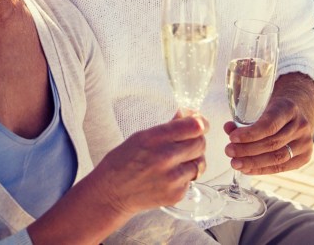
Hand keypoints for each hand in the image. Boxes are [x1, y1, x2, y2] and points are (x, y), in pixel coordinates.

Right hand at [93, 112, 207, 215]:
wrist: (112, 193)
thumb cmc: (123, 162)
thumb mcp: (140, 136)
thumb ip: (167, 128)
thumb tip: (192, 119)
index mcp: (154, 138)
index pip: (194, 126)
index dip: (201, 123)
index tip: (200, 124)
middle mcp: (165, 157)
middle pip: (200, 143)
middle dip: (196, 140)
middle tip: (187, 142)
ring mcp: (172, 178)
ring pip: (200, 163)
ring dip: (192, 160)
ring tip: (178, 161)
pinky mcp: (176, 194)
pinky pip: (192, 180)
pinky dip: (185, 177)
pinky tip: (170, 176)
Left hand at [223, 72, 313, 174]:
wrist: (299, 108)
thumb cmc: (273, 104)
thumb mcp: (261, 102)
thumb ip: (244, 115)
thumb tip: (228, 128)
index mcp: (289, 108)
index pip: (270, 125)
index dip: (250, 134)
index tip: (232, 137)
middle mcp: (301, 125)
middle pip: (272, 143)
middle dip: (247, 150)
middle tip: (229, 151)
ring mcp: (305, 142)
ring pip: (277, 158)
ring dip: (253, 162)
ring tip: (235, 163)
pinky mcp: (305, 156)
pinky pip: (282, 167)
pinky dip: (262, 170)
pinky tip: (247, 169)